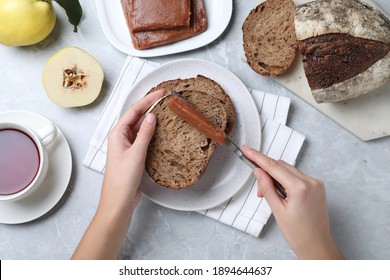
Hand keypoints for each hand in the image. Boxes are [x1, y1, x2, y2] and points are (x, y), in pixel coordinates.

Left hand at [99, 89, 164, 213]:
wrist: (119, 201)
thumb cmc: (121, 180)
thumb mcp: (136, 154)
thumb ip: (144, 134)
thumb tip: (151, 116)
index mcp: (117, 134)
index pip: (134, 111)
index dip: (147, 100)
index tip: (160, 93)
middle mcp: (121, 137)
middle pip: (137, 117)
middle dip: (150, 106)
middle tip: (165, 98)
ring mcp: (128, 146)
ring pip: (141, 127)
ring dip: (152, 119)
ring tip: (166, 111)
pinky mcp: (134, 154)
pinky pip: (144, 138)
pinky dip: (153, 133)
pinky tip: (161, 131)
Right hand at [242, 145, 343, 259]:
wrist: (317, 246)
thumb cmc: (298, 234)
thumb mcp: (277, 211)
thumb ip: (267, 188)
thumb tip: (258, 171)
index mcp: (300, 188)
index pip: (274, 166)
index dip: (258, 157)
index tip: (247, 149)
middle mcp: (311, 181)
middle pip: (282, 166)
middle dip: (267, 173)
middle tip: (259, 191)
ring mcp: (316, 183)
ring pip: (289, 170)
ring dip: (276, 177)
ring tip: (271, 196)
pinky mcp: (317, 186)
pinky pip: (297, 176)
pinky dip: (286, 180)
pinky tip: (282, 193)